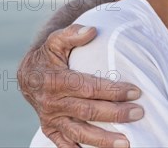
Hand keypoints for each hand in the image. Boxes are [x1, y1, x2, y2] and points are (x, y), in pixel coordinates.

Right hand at [18, 24, 143, 147]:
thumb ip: (72, 34)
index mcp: (56, 80)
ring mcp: (51, 119)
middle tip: (139, 113)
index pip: (89, 88)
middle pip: (88, 111)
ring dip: (103, 140)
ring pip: (79, 133)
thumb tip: (91, 30)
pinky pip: (65, 145)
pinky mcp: (50, 129)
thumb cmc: (49, 55)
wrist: (28, 75)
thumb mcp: (56, 40)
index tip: (136, 91)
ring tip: (127, 142)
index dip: (113, 91)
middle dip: (116, 114)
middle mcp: (52, 102)